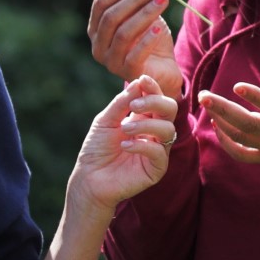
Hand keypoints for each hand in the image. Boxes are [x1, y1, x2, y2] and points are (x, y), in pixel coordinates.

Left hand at [68, 75, 179, 217]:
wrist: (89, 178)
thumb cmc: (96, 149)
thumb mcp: (105, 121)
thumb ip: (122, 103)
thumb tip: (138, 82)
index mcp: (144, 118)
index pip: (157, 98)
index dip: (153, 88)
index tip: (142, 80)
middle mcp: (154, 132)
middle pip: (170, 109)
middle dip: (155, 102)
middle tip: (134, 105)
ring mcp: (157, 150)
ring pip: (168, 129)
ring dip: (145, 125)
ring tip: (124, 129)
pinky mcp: (157, 168)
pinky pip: (160, 151)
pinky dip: (142, 145)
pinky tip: (125, 146)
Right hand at [86, 0, 184, 100]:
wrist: (162, 70)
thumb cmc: (150, 40)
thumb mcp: (142, 16)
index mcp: (96, 28)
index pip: (101, 3)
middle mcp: (98, 45)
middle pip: (111, 17)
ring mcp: (110, 62)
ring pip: (123, 33)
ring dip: (145, 14)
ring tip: (163, 1)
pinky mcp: (127, 73)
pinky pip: (135, 54)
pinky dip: (148, 38)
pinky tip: (160, 27)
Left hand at [199, 51, 259, 175]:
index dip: (256, 96)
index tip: (237, 86)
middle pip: (248, 123)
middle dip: (223, 109)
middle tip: (203, 95)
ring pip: (241, 137)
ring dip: (220, 121)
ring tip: (206, 104)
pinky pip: (242, 154)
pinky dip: (226, 143)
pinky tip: (217, 125)